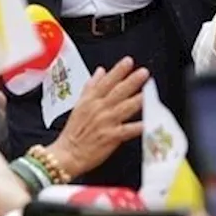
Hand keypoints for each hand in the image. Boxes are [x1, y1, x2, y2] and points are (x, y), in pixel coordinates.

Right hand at [47, 56, 149, 179]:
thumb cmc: (73, 132)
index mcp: (91, 100)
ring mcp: (105, 123)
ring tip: (148, 93)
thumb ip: (91, 86)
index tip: (128, 61)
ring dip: (137, 100)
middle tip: (144, 72)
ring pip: (124, 108)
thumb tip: (101, 71)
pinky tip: (148, 122)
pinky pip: (127, 130)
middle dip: (131, 81)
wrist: (67, 154)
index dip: (118, 71)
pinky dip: (137, 127)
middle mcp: (99, 109)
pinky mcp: (110, 137)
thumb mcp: (79, 104)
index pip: (106, 82)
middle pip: (117, 92)